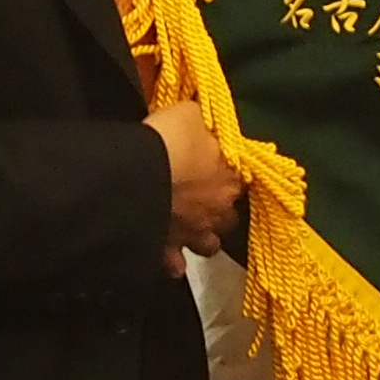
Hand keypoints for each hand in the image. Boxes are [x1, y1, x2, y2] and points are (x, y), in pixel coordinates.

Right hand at [149, 97, 242, 270]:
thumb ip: (203, 124)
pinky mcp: (168, 250)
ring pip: (208, 245)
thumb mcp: (192, 114)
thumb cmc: (171, 138)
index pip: (242, 180)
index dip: (229, 176)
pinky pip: (174, 264)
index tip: (217, 169)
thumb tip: (203, 125)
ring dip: (201, 238)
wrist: (137, 173)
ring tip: (188, 229)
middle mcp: (218, 211)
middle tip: (202, 200)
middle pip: (229, 218)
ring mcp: (194, 234)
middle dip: (219, 211)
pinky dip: (171, 259)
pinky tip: (166, 253)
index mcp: (231, 178)